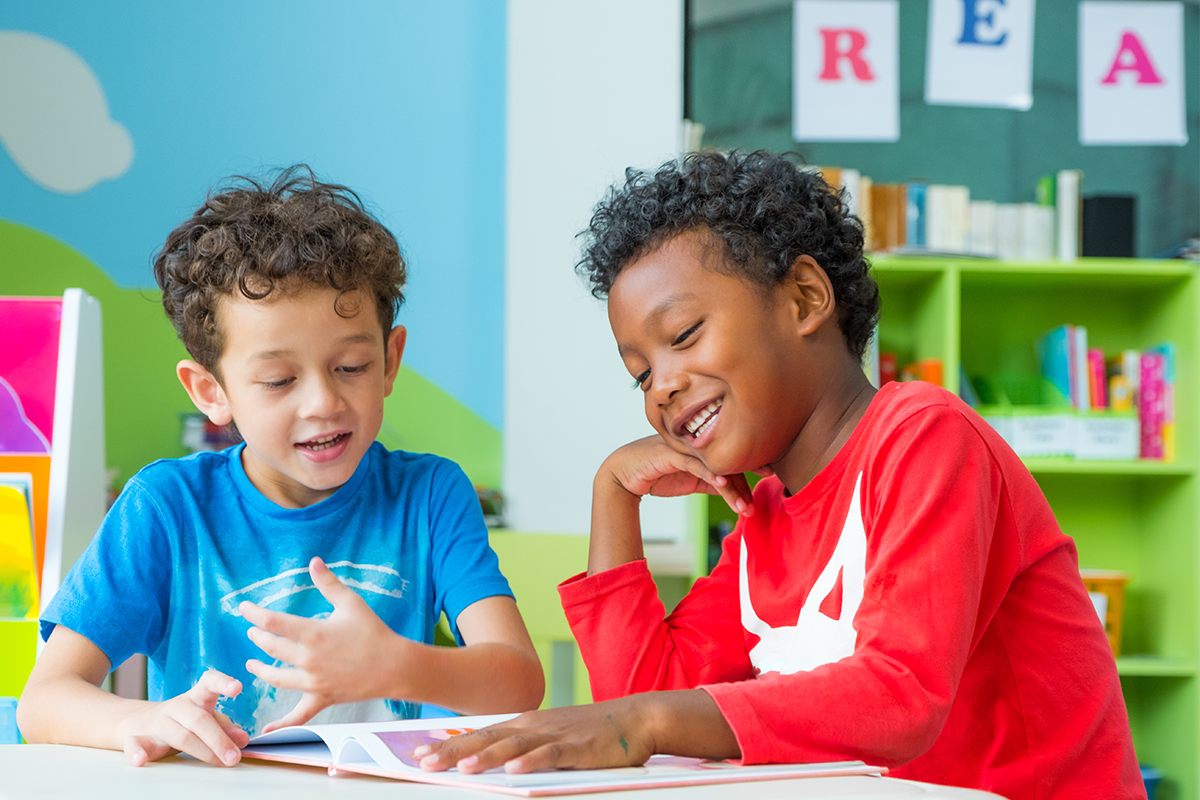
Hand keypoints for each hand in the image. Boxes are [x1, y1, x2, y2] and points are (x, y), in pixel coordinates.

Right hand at [118, 670, 247, 766]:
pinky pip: (135, 744)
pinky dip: (136, 752)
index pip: (209, 683)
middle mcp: (176, 707)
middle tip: (235, 757)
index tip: (237, 688)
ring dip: (203, 751)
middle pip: (199, 719)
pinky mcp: (138, 739)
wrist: (136, 723)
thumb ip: (224, 727)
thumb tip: (242, 740)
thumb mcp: (206, 719)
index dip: (223, 682)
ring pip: (180, 735)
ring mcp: (157, 723)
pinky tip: (140, 760)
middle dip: (220, 739)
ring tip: (221, 762)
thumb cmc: (182, 722)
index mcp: (196, 697)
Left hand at [241, 556, 403, 731]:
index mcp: (313, 634)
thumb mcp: (351, 603)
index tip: (244, 608)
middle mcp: (308, 659)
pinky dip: (281, 724)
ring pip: (276, 678)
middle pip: (271, 648)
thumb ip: (329, 583)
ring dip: (260, 670)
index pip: (273, 622)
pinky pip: (297, 715)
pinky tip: (265, 731)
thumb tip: (314, 561)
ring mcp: (313, 682)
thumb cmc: (374, 632)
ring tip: (252, 665)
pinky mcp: (321, 698)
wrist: (395, 666)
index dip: (254, 614)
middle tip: (253, 631)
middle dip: (259, 637)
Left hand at [414, 698, 654, 774]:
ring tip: (462, 767)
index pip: (479, 734)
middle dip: (454, 751)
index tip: (420, 754)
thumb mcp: (550, 737)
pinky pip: (552, 756)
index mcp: (525, 724)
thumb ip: (522, 747)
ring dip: (487, 756)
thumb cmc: (591, 732)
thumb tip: (489, 761)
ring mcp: (555, 736)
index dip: (449, 744)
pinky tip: (516, 770)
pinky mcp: (578, 748)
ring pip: (514, 746)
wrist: (634, 718)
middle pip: (488, 738)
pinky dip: (532, 762)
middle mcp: (534, 726)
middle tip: (425, 762)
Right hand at [602, 436, 754, 515]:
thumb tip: (734, 491)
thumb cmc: (657, 473)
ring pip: (715, 465)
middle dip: (749, 475)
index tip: (772, 473)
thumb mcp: (690, 480)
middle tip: (769, 486)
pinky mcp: (669, 454)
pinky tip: (722, 485)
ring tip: (745, 508)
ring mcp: (683, 446)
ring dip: (733, 489)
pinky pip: (694, 465)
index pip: (731, 455)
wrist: (623, 474)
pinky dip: (710, 475)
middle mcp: (695, 442)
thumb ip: (711, 482)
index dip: (752, 464)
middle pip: (728, 457)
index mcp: (702, 446)